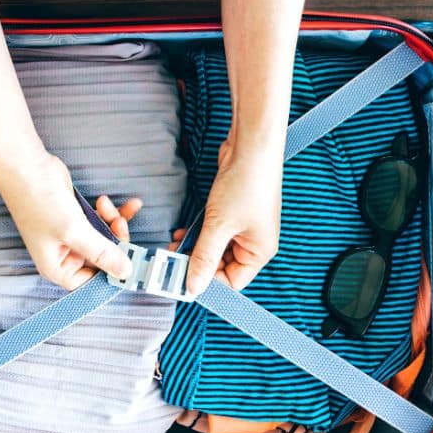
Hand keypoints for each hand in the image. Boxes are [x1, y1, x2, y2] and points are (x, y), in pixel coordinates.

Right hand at [0, 152, 135, 290]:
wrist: (26, 165)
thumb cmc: (37, 200)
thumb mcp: (73, 231)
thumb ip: (101, 253)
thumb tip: (125, 271)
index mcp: (57, 267)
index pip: (90, 283)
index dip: (111, 274)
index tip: (131, 262)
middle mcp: (64, 254)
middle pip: (102, 260)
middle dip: (115, 242)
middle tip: (121, 225)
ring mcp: (72, 236)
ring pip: (105, 239)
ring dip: (113, 223)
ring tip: (108, 207)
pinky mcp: (78, 218)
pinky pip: (102, 223)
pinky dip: (111, 213)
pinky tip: (110, 202)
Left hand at [184, 140, 282, 294]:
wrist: (252, 145)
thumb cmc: (246, 183)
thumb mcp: (219, 225)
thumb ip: (204, 258)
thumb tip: (193, 287)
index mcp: (260, 252)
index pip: (232, 281)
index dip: (208, 282)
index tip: (182, 279)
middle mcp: (254, 242)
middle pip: (222, 266)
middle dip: (197, 263)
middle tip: (172, 260)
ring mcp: (244, 227)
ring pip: (215, 249)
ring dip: (195, 248)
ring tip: (174, 244)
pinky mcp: (234, 213)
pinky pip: (214, 232)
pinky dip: (198, 234)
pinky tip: (182, 232)